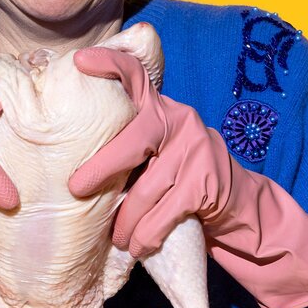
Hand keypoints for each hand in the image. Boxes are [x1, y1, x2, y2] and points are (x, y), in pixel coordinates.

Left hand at [67, 47, 229, 256]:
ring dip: (125, 221)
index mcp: (160, 108)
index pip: (135, 75)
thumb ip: (129, 144)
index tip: (81, 61)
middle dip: (102, 167)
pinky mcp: (206, 183)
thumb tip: (71, 170)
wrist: (236, 203)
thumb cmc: (179, 176)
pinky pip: (165, 213)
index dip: (109, 64)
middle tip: (75, 189)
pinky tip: (137, 247)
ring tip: (116, 238)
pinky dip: (147, 235)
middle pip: (133, 140)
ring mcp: (195, 150)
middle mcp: (179, 121)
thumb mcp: (157, 149)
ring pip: (146, 189)